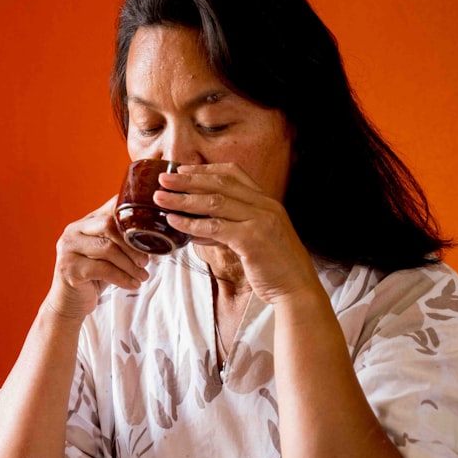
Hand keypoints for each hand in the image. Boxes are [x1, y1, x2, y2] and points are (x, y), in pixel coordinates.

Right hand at [44, 196, 150, 319]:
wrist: (68, 304)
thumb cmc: (92, 277)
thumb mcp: (107, 256)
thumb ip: (120, 240)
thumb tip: (154, 235)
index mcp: (83, 223)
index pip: (110, 208)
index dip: (133, 216)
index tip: (152, 232)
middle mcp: (72, 232)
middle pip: (108, 225)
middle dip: (132, 244)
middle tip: (146, 261)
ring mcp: (68, 250)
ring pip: (108, 249)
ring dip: (130, 265)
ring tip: (143, 276)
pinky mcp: (69, 269)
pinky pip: (103, 269)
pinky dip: (123, 278)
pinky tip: (133, 284)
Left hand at [154, 163, 317, 303]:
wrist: (297, 288)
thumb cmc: (273, 265)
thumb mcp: (253, 239)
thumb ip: (229, 228)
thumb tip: (196, 226)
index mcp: (266, 201)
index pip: (234, 173)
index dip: (205, 170)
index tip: (182, 170)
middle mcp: (265, 205)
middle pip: (220, 184)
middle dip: (188, 180)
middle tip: (163, 179)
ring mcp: (260, 221)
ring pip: (215, 202)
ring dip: (183, 199)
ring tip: (160, 198)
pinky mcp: (252, 239)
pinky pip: (216, 227)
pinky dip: (192, 223)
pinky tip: (174, 222)